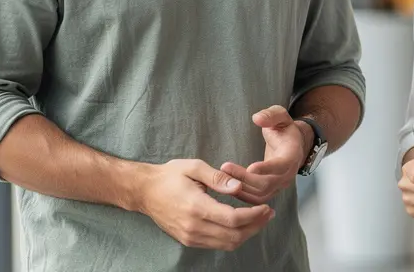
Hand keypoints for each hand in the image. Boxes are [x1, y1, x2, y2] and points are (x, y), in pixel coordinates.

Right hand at [136, 159, 274, 249]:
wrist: (144, 192)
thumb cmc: (169, 176)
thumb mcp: (193, 167)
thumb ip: (217, 177)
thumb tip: (238, 187)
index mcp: (196, 207)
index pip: (233, 219)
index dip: (254, 216)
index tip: (267, 207)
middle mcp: (194, 227)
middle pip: (234, 236)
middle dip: (256, 226)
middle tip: (269, 213)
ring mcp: (190, 237)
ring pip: (227, 244)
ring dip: (247, 234)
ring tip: (260, 219)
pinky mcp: (189, 240)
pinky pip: (217, 244)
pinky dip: (234, 237)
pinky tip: (242, 224)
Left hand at [221, 106, 306, 204]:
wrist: (292, 144)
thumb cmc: (284, 129)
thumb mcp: (280, 116)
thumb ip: (271, 115)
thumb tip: (257, 118)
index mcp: (292, 155)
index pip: (281, 166)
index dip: (266, 168)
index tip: (250, 167)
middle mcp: (288, 174)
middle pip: (266, 184)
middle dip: (244, 178)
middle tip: (225, 168)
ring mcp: (279, 185)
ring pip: (260, 195)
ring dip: (240, 188)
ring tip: (222, 177)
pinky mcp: (271, 191)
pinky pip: (256, 199)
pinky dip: (242, 195)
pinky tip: (227, 186)